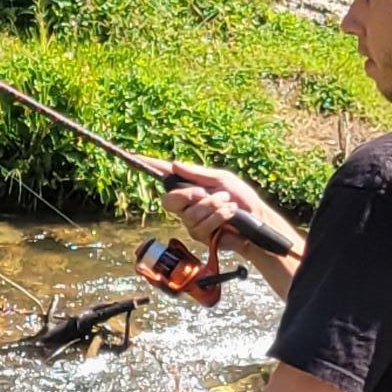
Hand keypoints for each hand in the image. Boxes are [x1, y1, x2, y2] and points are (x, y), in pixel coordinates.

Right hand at [151, 159, 301, 272]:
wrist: (256, 223)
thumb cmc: (242, 199)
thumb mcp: (223, 180)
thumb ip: (199, 174)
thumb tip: (174, 164)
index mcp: (191, 185)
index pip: (166, 174)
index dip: (150, 166)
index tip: (135, 156)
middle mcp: (187, 203)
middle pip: (169, 200)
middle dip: (188, 196)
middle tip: (205, 193)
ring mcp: (191, 221)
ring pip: (189, 214)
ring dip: (212, 206)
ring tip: (228, 203)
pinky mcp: (199, 235)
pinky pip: (201, 225)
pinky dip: (218, 216)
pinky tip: (230, 214)